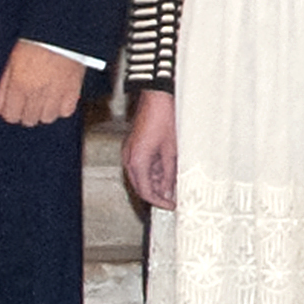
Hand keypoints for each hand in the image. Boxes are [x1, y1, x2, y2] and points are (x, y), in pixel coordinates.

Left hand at [0, 38, 85, 125]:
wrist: (60, 31)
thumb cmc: (35, 43)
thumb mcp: (11, 63)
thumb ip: (2, 90)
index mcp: (18, 85)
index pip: (11, 116)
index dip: (11, 112)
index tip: (15, 106)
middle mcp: (36, 92)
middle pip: (28, 120)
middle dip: (27, 113)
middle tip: (30, 100)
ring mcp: (55, 92)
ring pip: (47, 118)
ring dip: (44, 112)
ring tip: (45, 99)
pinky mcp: (73, 89)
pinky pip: (65, 112)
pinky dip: (62, 108)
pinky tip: (58, 97)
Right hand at [123, 90, 177, 208]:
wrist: (156, 97)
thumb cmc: (164, 118)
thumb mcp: (172, 150)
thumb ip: (170, 172)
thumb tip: (170, 190)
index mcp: (137, 161)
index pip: (145, 191)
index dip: (159, 201)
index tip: (171, 206)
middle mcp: (129, 158)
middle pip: (141, 186)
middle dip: (157, 194)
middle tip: (172, 199)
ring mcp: (130, 152)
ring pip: (141, 176)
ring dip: (156, 182)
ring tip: (174, 185)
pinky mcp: (134, 146)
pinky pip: (142, 165)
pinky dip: (154, 171)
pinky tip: (168, 171)